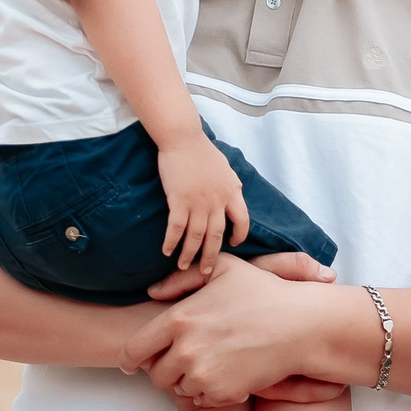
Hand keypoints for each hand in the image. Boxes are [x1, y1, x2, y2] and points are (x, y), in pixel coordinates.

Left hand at [118, 255, 354, 405]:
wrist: (301, 325)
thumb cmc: (264, 293)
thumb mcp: (224, 269)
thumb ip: (183, 278)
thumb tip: (152, 292)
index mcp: (179, 318)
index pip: (135, 349)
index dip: (130, 359)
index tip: (133, 364)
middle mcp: (185, 349)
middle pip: (155, 375)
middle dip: (166, 370)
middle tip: (186, 360)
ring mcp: (203, 374)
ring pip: (179, 389)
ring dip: (190, 380)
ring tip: (214, 363)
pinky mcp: (222, 392)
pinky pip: (203, 400)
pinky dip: (212, 391)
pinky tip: (230, 373)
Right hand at [158, 133, 250, 271]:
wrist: (183, 138)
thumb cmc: (202, 150)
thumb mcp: (226, 167)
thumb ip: (231, 183)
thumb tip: (237, 190)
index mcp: (231, 192)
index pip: (242, 220)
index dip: (239, 235)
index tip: (233, 244)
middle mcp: (217, 201)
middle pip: (217, 235)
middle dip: (211, 256)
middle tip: (206, 271)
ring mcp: (198, 202)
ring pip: (196, 236)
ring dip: (189, 254)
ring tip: (184, 267)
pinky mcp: (179, 201)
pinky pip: (176, 228)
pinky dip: (172, 242)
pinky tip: (167, 251)